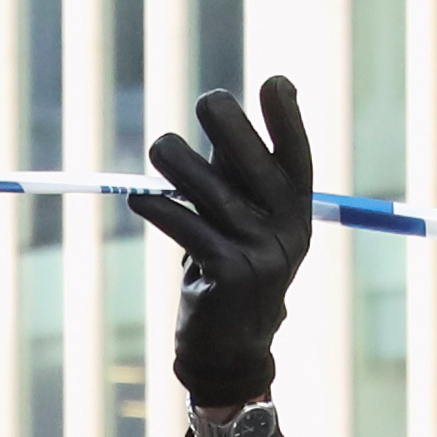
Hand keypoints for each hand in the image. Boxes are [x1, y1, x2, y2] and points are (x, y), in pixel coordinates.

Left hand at [129, 77, 313, 408]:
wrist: (229, 353)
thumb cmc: (228, 276)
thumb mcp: (244, 227)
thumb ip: (237, 179)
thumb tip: (222, 117)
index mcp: (297, 214)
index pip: (298, 158)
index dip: (288, 120)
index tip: (275, 83)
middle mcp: (287, 231)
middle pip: (258, 167)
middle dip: (232, 128)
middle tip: (207, 99)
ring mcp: (260, 255)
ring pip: (213, 195)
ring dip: (181, 166)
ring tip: (158, 148)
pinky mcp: (228, 275)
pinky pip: (188, 230)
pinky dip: (160, 210)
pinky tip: (139, 199)